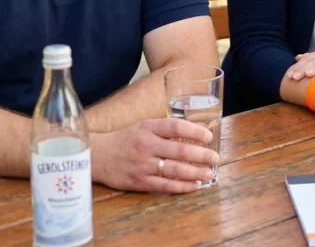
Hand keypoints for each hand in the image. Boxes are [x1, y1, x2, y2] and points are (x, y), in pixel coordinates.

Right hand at [93, 118, 219, 193]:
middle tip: (215, 158)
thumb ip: (165, 130)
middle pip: (179, 150)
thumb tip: (194, 134)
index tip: (208, 136)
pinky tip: (193, 185)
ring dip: (195, 172)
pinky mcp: (140, 181)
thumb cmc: (126, 139)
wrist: (98, 156)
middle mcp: (146, 145)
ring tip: (209, 173)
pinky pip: (165, 185)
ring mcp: (143, 164)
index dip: (194, 131)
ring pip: (174, 169)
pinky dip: (181, 186)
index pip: (176, 127)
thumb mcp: (143, 127)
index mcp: (148, 128)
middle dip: (201, 155)